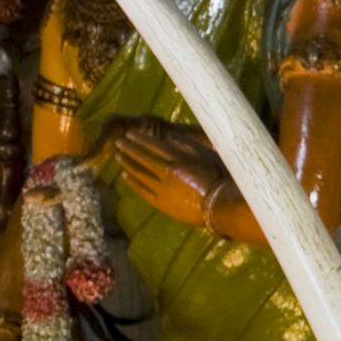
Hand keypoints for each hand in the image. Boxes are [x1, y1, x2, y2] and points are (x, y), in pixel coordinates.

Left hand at [96, 118, 224, 231]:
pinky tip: (125, 176)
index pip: (154, 146)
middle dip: (129, 148)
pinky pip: (143, 191)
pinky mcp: (162, 204)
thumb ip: (188, 145)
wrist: (222, 207)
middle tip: (118, 142)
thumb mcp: (207, 155)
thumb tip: (171, 136)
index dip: (141, 139)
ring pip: (140, 174)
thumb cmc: (220, 178)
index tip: (130, 134)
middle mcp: (167, 172)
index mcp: (179, 159)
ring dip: (128, 164)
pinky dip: (133, 183)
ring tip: (118, 156)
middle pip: (143, 158)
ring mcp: (162, 189)